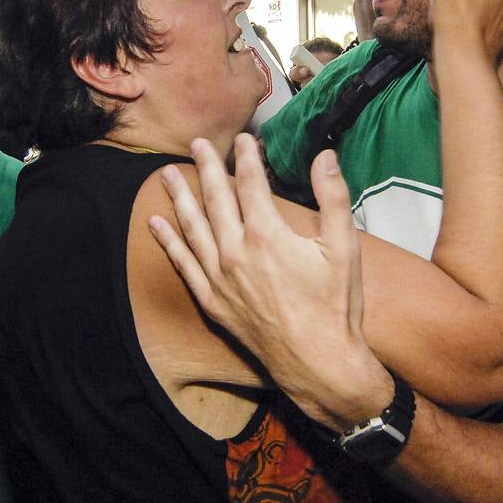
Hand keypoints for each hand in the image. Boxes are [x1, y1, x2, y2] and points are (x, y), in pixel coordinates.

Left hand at [148, 134, 391, 431]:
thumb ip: (333, 197)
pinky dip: (169, 241)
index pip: (251, 183)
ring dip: (180, 197)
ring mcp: (219, 278)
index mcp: (266, 234)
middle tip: (197, 144)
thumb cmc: (336, 306)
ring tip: (167, 173)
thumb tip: (324, 155)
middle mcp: (235, 251)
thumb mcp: (345, 248)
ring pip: (192, 227)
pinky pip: (183, 264)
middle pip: (215, 199)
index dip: (247, 157)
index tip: (244, 139)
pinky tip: (157, 223)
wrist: (318, 363)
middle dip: (206, 167)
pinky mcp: (212, 301)